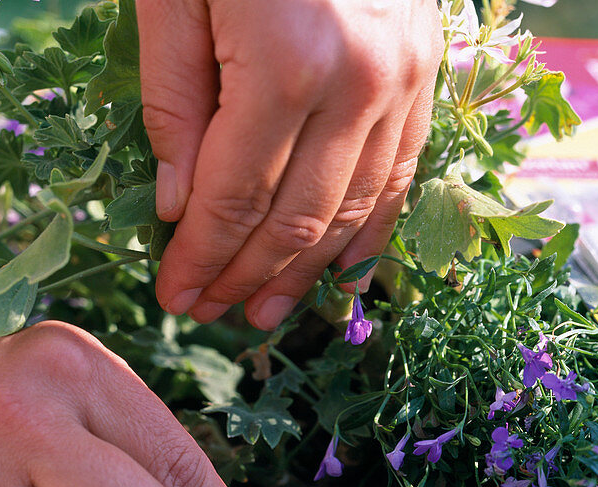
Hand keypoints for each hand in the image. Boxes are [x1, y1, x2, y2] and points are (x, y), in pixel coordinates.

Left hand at [139, 0, 440, 328]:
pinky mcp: (424, 68)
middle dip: (246, 277)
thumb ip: (174, 101)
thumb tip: (178, 209)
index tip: (172, 294)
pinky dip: (369, 231)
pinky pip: (399, 172)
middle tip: (208, 310)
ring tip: (265, 311)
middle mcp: (359, 84)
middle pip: (297, 218)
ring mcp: (403, 79)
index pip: (235, 198)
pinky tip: (341, 273)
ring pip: (354, 209)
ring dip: (305, 271)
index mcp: (287, 64)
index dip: (200, 259)